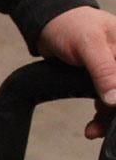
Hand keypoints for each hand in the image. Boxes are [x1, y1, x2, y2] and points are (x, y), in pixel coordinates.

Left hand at [38, 6, 115, 138]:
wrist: (51, 27)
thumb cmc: (72, 28)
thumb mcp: (90, 46)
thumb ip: (105, 70)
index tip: (113, 118)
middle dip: (114, 116)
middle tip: (98, 132)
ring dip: (107, 120)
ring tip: (92, 132)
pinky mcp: (104, 82)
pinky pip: (109, 103)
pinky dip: (101, 116)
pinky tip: (92, 127)